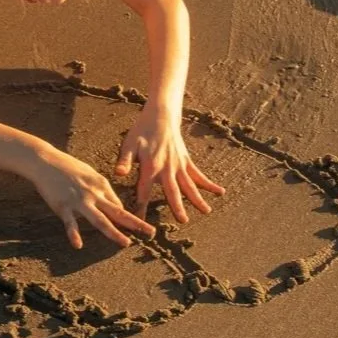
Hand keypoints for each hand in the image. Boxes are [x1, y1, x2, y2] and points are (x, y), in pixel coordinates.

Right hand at [27, 146, 154, 249]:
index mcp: (101, 184)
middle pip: (118, 211)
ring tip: (126, 243)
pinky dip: (74, 234)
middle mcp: (93, 193)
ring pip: (100, 219)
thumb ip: (100, 188)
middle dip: (136, 223)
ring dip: (114, 232)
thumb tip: (112, 203)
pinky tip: (78, 245)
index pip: (118, 205)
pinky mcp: (63, 205)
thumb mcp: (89, 173)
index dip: (126, 218)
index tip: (134, 228)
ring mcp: (79, 200)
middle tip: (151, 233)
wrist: (44, 161)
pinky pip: (70, 223)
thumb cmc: (67, 166)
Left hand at [116, 101, 224, 222]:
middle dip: (177, 206)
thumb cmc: (141, 131)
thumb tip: (118, 174)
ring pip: (189, 185)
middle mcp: (166, 168)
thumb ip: (124, 160)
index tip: (140, 221)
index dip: (141, 207)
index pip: (143, 191)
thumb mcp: (129, 144)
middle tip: (183, 221)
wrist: (160, 116)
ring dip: (197, 198)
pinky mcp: (186, 161)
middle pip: (172, 190)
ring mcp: (179, 165)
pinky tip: (220, 192)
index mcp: (150, 166)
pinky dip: (209, 184)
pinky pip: (198, 174)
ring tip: (206, 211)